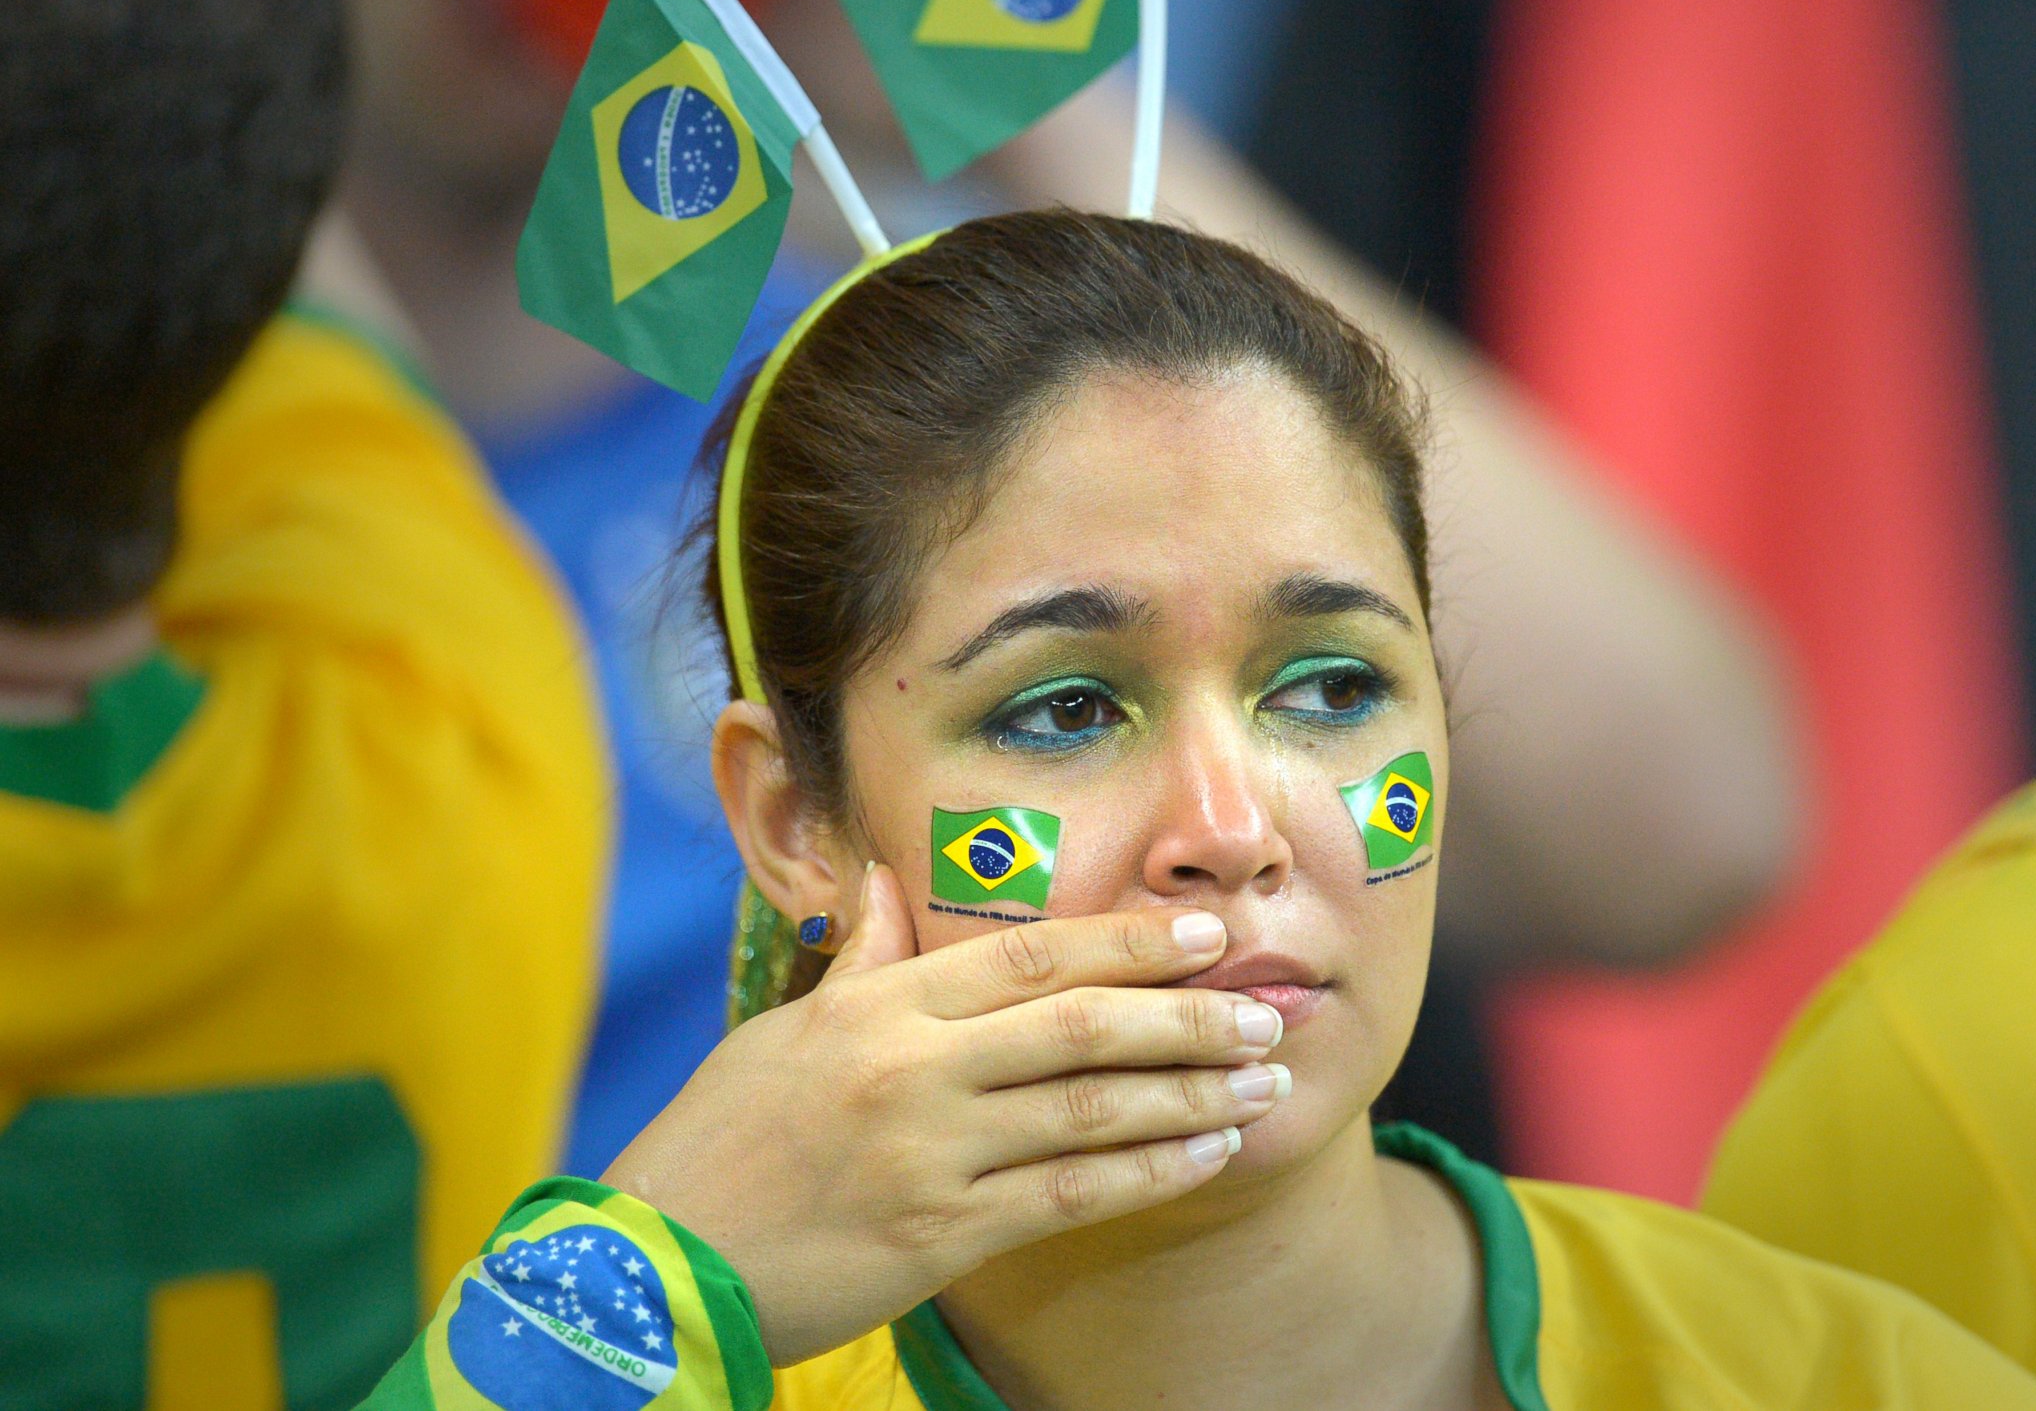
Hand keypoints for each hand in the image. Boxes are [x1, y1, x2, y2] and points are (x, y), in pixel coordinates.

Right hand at [599, 868, 1289, 1363]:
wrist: (654, 1266)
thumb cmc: (718, 1143)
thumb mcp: (783, 1034)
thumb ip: (857, 963)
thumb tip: (884, 881)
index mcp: (880, 1007)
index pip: (1032, 953)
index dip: (1131, 940)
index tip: (1208, 930)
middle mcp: (913, 1069)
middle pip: (1083, 1024)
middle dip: (1191, 1014)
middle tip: (1269, 1007)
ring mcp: (931, 1152)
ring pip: (1093, 1110)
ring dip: (1194, 1094)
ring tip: (1266, 1081)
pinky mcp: (941, 1234)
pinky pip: (1073, 1195)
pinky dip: (1151, 1172)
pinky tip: (1208, 1155)